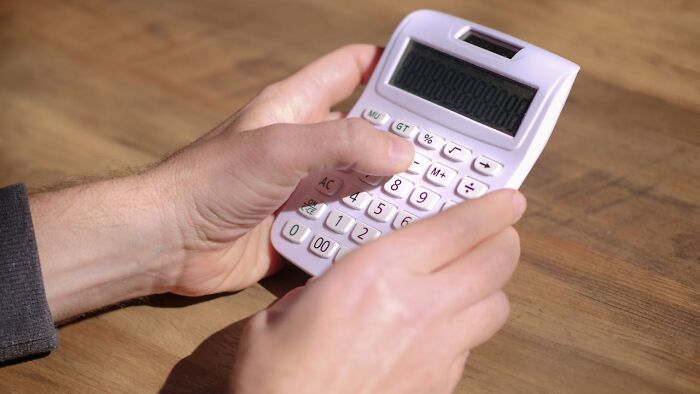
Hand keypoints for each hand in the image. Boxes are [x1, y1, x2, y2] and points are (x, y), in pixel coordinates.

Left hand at [146, 44, 413, 294]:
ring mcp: (301, 184)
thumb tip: (400, 150)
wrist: (168, 242)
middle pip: (365, 129)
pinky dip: (362, 227)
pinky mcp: (298, 222)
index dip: (387, 64)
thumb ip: (342, 142)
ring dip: (383, 189)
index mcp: (295, 106)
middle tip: (442, 150)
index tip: (427, 77)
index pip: (350, 68)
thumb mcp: (280, 147)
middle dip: (399, 138)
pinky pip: (342, 220)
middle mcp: (303, 142)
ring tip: (424, 196)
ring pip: (358, 179)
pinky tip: (385, 234)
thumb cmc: (209, 181)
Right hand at [230, 190, 525, 392]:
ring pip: (496, 306)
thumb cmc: (276, 378)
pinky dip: (468, 327)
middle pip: (494, 264)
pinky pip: (473, 345)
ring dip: (490, 286)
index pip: (458, 228)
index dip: (491, 209)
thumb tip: (341, 282)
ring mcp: (437, 352)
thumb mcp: (285, 310)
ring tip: (471, 277)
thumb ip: (324, 286)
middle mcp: (418, 308)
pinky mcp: (439, 385)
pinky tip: (443, 326)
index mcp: (376, 274)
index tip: (508, 200)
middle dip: (503, 242)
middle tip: (496, 233)